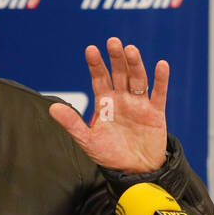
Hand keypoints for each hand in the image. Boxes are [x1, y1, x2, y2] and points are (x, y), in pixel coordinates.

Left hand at [48, 36, 168, 173]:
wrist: (135, 172)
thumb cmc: (111, 155)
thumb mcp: (88, 141)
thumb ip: (72, 124)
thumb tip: (52, 107)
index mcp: (105, 102)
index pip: (100, 78)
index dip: (96, 64)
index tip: (91, 50)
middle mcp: (122, 99)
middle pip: (120, 74)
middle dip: (116, 58)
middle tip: (113, 42)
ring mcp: (139, 104)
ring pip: (138, 80)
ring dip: (135, 65)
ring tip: (131, 50)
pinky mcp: (156, 113)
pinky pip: (159, 94)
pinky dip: (161, 80)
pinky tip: (161, 65)